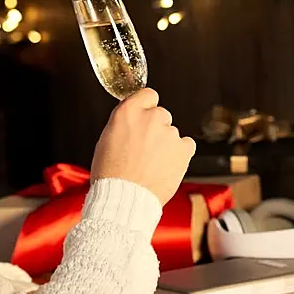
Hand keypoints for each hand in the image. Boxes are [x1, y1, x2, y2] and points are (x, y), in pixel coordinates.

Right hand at [90, 88, 195, 205]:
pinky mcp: (184, 149)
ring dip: (166, 144)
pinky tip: (166, 167)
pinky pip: (186, 145)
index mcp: (128, 112)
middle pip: (161, 115)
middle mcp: (151, 117)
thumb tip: (134, 120)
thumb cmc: (111, 175)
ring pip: (172, 133)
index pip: (147, 95)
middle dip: (156, 129)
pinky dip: (179, 155)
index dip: (147, 108)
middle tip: (144, 150)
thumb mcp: (106, 139)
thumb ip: (125, 123)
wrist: (124, 199)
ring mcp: (170, 132)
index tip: (145, 117)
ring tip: (151, 165)